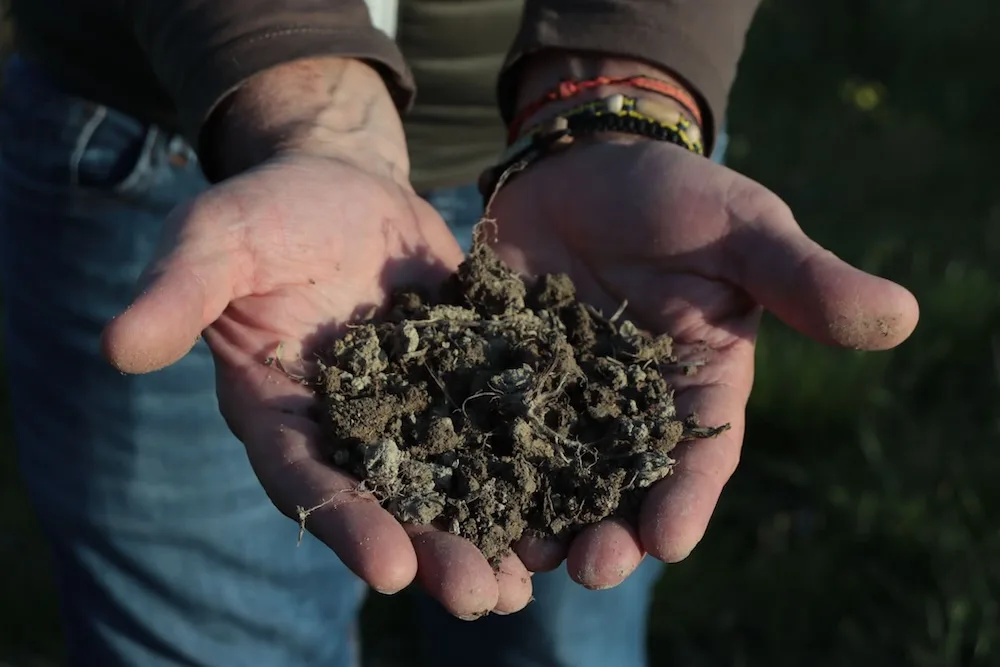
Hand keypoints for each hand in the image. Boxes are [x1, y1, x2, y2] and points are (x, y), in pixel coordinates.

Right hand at [101, 59, 536, 618]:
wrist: (342, 186)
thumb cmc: (268, 210)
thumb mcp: (217, 238)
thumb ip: (179, 292)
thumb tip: (116, 348)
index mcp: (282, 411)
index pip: (307, 479)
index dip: (345, 524)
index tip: (388, 568)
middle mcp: (349, 428)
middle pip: (390, 501)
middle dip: (434, 550)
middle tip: (483, 599)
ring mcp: (413, 408)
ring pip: (452, 479)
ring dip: (490, 531)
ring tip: (531, 582)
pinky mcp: (466, 378)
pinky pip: (500, 425)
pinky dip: (531, 463)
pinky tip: (574, 498)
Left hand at [487, 136, 919, 587]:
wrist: (584, 163)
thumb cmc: (676, 195)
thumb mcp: (743, 230)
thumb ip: (803, 280)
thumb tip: (901, 317)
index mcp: (695, 385)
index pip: (699, 455)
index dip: (685, 499)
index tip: (669, 541)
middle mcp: (627, 405)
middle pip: (620, 483)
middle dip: (608, 530)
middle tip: (589, 567)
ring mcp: (559, 394)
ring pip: (550, 470)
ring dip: (537, 517)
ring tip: (518, 558)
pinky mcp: (503, 372)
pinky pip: (488, 423)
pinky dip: (475, 460)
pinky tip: (456, 496)